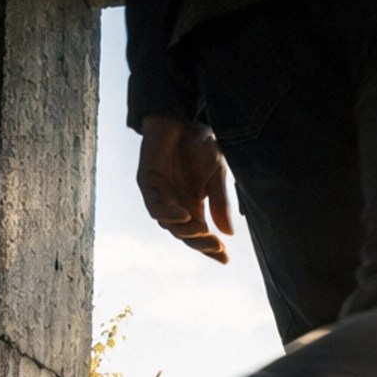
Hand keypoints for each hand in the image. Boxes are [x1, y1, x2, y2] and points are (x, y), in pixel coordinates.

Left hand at [137, 116, 233, 262]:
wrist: (182, 117)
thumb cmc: (200, 145)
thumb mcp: (217, 175)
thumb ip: (220, 203)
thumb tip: (228, 233)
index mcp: (194, 206)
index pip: (201, 235)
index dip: (211, 248)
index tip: (225, 259)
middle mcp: (176, 205)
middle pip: (185, 235)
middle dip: (201, 244)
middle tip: (216, 247)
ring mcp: (160, 195)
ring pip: (169, 225)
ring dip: (185, 231)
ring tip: (201, 232)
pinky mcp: (147, 182)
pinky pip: (155, 206)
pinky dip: (168, 213)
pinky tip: (183, 215)